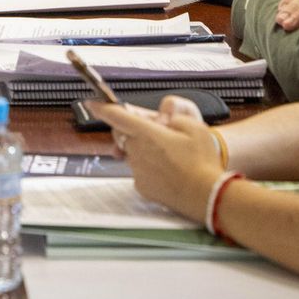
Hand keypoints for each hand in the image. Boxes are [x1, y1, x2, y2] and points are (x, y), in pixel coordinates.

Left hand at [90, 102, 222, 223]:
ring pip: (132, 154)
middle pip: (122, 135)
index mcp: (147, 133)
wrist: (207, 195)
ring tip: (170, 157)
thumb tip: (161, 122)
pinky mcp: (142, 187)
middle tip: (154, 133)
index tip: (92, 104)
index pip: (117, 116)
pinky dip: (149, 168)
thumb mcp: (194, 126)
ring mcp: (138, 171)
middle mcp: (137, 152)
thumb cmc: (203, 161)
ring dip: (143, 150)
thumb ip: (173, 117)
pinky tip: (168, 172)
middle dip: (131, 130)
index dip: (101, 108)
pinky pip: (140, 171)